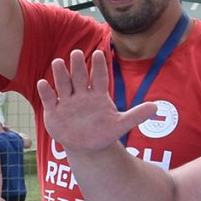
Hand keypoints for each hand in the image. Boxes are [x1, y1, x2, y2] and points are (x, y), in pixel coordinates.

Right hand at [35, 48, 157, 154]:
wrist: (87, 147)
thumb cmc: (104, 132)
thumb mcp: (121, 125)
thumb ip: (136, 115)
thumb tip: (156, 107)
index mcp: (98, 94)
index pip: (100, 77)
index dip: (99, 66)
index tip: (99, 53)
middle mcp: (82, 94)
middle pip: (80, 77)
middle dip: (77, 66)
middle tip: (76, 53)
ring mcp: (67, 102)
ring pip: (63, 84)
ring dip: (60, 74)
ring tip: (57, 63)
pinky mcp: (54, 111)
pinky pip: (50, 99)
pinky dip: (46, 91)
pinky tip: (43, 83)